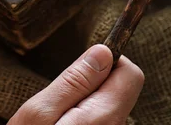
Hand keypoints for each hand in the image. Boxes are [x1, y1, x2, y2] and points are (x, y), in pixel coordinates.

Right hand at [8, 44, 143, 124]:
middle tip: (61, 107)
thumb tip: (104, 52)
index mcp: (103, 118)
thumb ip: (75, 81)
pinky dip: (87, 124)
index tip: (82, 72)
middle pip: (120, 92)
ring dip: (87, 109)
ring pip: (109, 109)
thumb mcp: (39, 113)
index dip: (107, 64)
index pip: (131, 74)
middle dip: (92, 89)